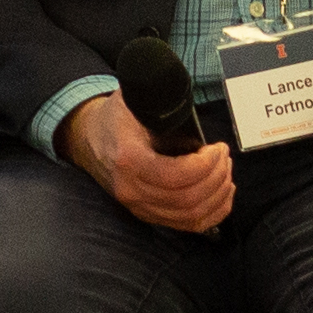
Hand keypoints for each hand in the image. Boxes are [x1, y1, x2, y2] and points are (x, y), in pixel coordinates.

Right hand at [63, 91, 236, 237]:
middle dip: (216, 176)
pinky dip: (213, 212)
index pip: (175, 175)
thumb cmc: (115, 117)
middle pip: (187, 198)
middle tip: (224, 156)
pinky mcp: (148, 215)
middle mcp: (131, 190)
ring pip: (190, 215)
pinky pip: (188, 225)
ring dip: (217, 194)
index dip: (205, 165)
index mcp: (128, 160)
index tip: (217, 148)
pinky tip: (223, 194)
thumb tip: (179, 87)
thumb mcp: (132, 98)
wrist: (88, 139)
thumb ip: (156, 94)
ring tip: (225, 171)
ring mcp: (139, 207)